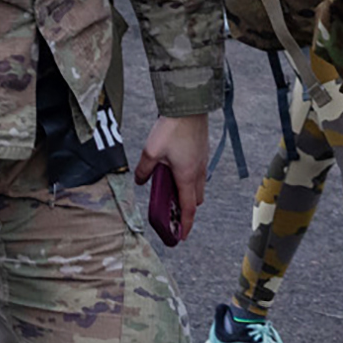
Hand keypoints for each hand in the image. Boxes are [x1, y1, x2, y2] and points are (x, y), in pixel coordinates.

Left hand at [133, 114, 210, 241]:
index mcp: (187, 177)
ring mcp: (202, 162)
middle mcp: (198, 172)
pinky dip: (190, 179)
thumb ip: (144, 170)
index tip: (182, 236)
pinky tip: (176, 170)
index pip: (188, 209)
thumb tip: (140, 181)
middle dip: (186, 209)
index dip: (185, 225)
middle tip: (173, 212)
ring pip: (198, 186)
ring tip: (172, 190)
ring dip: (188, 193)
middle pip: (195, 199)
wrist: (189, 106)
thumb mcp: (150, 152)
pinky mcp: (202, 152)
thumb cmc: (171, 128)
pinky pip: (198, 173)